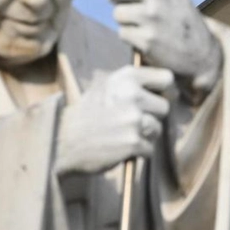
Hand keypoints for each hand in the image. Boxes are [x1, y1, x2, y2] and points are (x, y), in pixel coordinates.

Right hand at [54, 66, 172, 175]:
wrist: (62, 141)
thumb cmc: (86, 114)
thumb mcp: (106, 86)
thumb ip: (133, 83)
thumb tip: (167, 85)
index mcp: (127, 77)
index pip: (167, 78)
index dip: (165, 91)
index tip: (156, 99)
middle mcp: (132, 95)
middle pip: (164, 107)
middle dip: (152, 117)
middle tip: (131, 123)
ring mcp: (134, 119)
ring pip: (157, 129)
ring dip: (144, 136)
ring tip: (123, 135)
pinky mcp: (133, 142)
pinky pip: (149, 149)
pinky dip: (138, 152)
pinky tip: (120, 148)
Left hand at [107, 0, 221, 95]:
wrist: (199, 49)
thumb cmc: (176, 14)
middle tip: (130, 6)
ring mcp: (152, 16)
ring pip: (117, 13)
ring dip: (126, 21)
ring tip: (143, 24)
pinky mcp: (147, 39)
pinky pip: (123, 33)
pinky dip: (131, 37)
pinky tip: (146, 37)